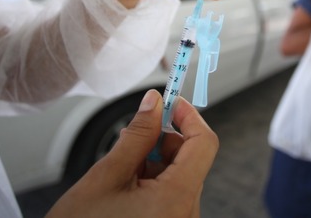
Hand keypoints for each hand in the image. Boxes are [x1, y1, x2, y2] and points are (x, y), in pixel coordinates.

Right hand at [46, 89, 218, 217]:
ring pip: (181, 177)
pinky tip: (127, 186)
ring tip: (123, 170)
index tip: (171, 103)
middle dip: (165, 141)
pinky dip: (155, 182)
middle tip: (134, 135)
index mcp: (175, 201)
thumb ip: (137, 136)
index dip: (189, 117)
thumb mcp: (106, 176)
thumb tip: (154, 103)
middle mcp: (186, 216)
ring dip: (157, 163)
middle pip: (192, 160)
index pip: (204, 144)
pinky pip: (174, 195)